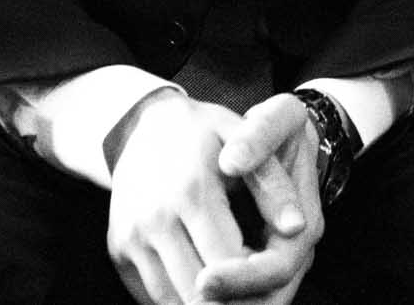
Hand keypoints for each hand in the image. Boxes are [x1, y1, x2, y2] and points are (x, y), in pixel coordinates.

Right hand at [108, 92, 304, 304]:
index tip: (268, 267)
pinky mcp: (117, 249)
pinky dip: (178, 297)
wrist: (143, 125)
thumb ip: (273, 185)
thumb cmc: (205, 133)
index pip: (231, 263)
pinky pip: (150, 294)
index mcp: (191, 192)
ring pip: (171, 301)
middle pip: (199, 293)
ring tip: (229, 285)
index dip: (256, 277)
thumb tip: (297, 228)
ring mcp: (130, 237)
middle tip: (253, 290)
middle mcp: (154, 219)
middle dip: (231, 298)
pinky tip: (203, 283)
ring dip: (204, 302)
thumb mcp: (245, 141)